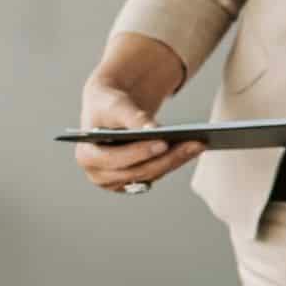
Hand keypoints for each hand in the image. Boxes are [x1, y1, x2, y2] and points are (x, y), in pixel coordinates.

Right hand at [74, 74, 203, 192]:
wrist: (110, 109)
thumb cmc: (109, 105)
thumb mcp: (117, 106)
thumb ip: (132, 118)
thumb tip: (154, 129)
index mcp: (86, 157)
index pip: (114, 159)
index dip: (139, 152)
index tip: (163, 142)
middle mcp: (99, 175)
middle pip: (139, 170)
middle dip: (167, 157)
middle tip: (193, 143)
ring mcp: (117, 181)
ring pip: (152, 174)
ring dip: (176, 159)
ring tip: (199, 143)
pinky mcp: (134, 180)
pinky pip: (158, 172)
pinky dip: (175, 160)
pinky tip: (194, 147)